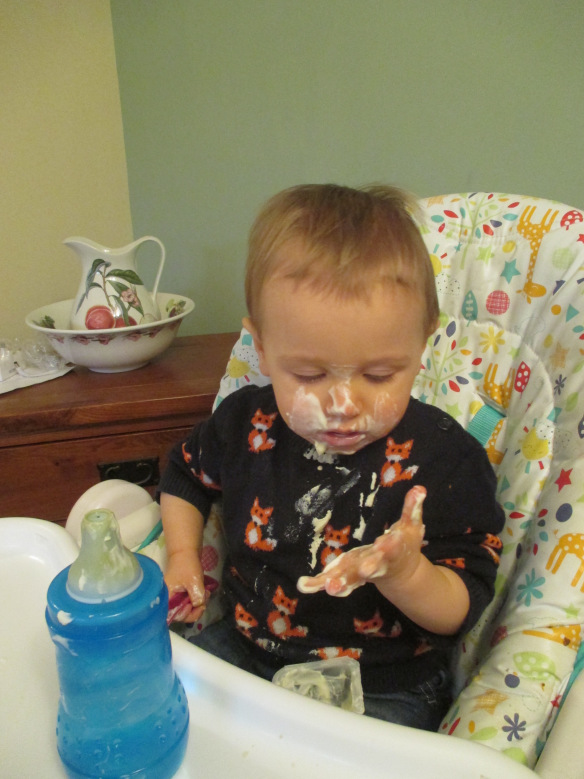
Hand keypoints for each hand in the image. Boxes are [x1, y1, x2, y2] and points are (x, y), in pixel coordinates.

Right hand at [165, 550, 207, 622]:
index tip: (198, 605)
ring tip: (206, 593)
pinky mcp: (181, 594)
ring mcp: (175, 597)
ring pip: (187, 609)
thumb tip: (199, 605)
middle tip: (205, 598)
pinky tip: (204, 593)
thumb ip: (196, 596)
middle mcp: (168, 600)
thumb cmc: (187, 565)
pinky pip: (189, 602)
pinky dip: (198, 599)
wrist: (187, 552)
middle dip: (196, 609)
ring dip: (199, 604)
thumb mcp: (193, 582)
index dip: (187, 615)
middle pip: (181, 615)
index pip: (174, 616)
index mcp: (166, 598)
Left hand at [297, 485, 426, 597]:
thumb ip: (412, 509)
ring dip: (340, 583)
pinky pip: (332, 581)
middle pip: (372, 568)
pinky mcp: (348, 575)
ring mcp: (361, 573)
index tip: (385, 543)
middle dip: (367, 569)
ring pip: (351, 580)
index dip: (389, 546)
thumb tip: (419, 489)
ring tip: (329, 587)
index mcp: (393, 552)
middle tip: (364, 571)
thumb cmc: (405, 545)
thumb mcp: (411, 526)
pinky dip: (318, 584)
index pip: (392, 548)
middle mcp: (377, 565)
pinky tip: (304, 585)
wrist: (401, 573)